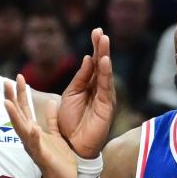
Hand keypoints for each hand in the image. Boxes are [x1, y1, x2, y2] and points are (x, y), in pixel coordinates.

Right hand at [4, 76, 78, 177]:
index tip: (19, 77)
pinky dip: (33, 138)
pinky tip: (33, 128)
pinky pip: (37, 146)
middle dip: (12, 99)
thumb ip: (51, 119)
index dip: (21, 94)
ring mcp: (34, 148)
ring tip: (8, 103)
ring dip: (14, 117)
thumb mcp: (56, 134)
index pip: (25, 109)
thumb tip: (50, 102)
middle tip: (6, 82)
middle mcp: (29, 139)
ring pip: (22, 130)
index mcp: (33, 132)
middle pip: (19, 115)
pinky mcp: (42, 158)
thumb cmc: (60, 159)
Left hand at [56, 29, 115, 158]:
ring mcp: (105, 97)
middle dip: (101, 47)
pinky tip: (104, 61)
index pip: (93, 62)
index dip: (95, 47)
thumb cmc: (70, 123)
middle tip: (100, 31)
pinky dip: (105, 73)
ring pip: (105, 72)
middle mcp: (99, 89)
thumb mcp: (70, 95)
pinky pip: (106, 87)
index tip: (96, 31)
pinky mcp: (107, 106)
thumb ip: (80, 78)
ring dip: (104, 55)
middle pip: (101, 64)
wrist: (72, 146)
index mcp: (88, 85)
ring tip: (104, 40)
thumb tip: (87, 58)